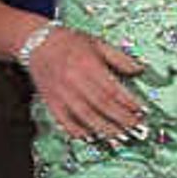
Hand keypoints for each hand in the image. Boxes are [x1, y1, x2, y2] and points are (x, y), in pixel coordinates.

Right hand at [26, 25, 151, 143]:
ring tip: (118, 136)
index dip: (128, 102)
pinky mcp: (51, 101)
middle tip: (135, 127)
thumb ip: (119, 57)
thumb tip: (140, 69)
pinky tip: (89, 136)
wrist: (36, 42)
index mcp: (88, 64)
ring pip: (85, 116)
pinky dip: (77, 130)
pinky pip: (64, 120)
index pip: (112, 89)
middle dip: (121, 118)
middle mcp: (74, 80)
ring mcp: (61, 93)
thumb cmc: (67, 41)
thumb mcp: (97, 43)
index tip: (140, 110)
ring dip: (104, 128)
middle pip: (102, 105)